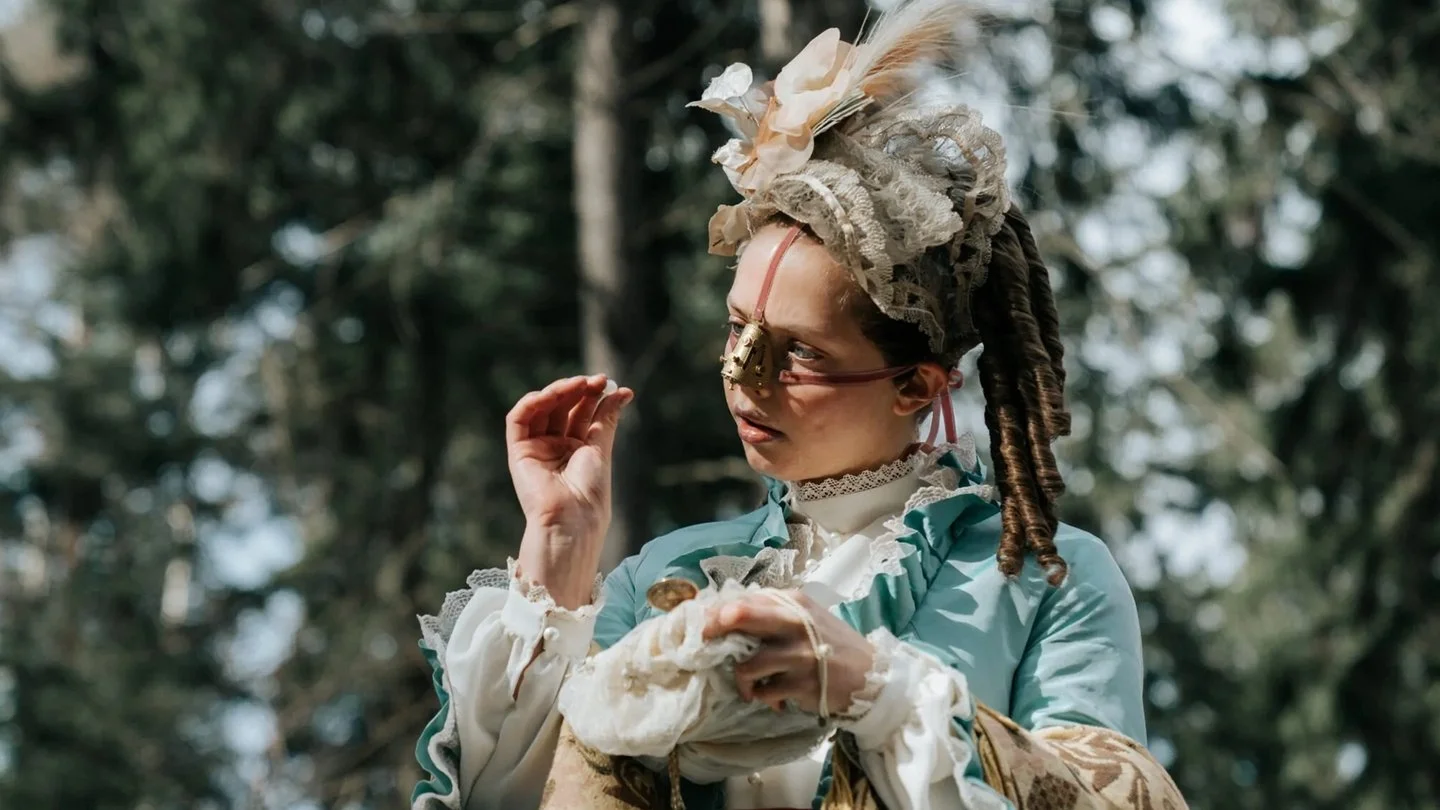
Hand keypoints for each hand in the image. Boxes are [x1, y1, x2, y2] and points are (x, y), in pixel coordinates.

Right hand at [509, 375, 633, 608]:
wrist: (572, 520)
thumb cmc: (590, 494)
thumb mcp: (601, 449)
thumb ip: (605, 419)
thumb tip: (622, 391)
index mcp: (576, 450)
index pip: (581, 413)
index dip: (593, 396)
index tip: (611, 384)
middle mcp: (555, 447)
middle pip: (563, 408)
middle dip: (579, 390)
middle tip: (598, 379)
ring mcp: (536, 448)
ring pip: (542, 409)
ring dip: (559, 391)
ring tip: (580, 383)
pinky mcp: (518, 452)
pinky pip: (518, 420)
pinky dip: (532, 402)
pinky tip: (550, 394)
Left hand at [703, 589, 874, 715]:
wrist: (870, 675)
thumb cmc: (831, 644)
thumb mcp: (806, 618)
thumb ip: (773, 613)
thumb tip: (727, 614)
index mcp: (793, 602)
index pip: (746, 599)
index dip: (717, 612)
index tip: (705, 625)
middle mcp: (795, 622)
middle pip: (741, 615)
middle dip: (713, 628)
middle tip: (703, 643)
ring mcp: (799, 654)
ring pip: (747, 665)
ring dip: (742, 681)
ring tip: (750, 687)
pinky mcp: (802, 683)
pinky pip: (765, 692)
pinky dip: (764, 698)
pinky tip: (776, 699)